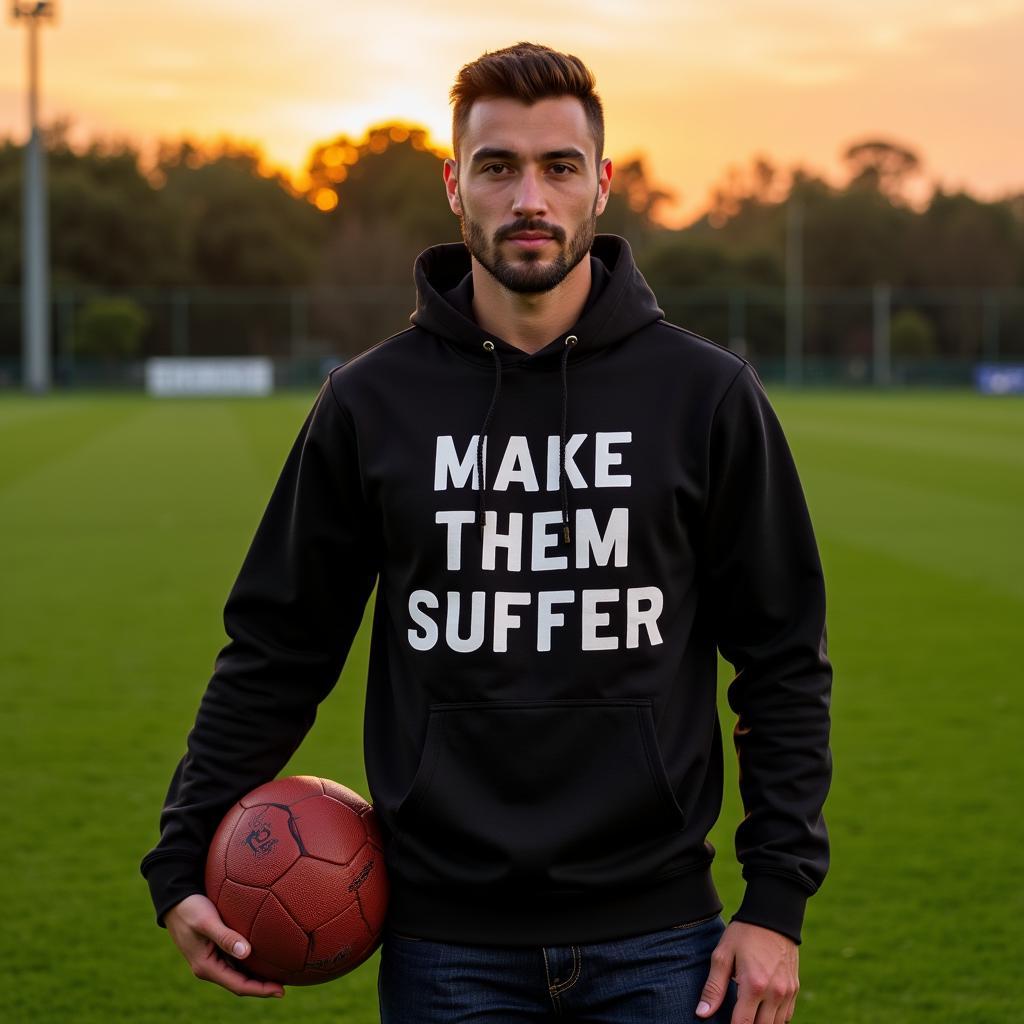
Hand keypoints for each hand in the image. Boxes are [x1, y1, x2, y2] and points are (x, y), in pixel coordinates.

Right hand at [164, 893, 284, 997]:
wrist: (174, 900)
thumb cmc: (190, 908)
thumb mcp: (207, 921)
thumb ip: (225, 937)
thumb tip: (247, 953)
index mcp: (206, 966)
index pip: (238, 985)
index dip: (260, 990)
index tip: (281, 990)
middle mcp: (209, 967)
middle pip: (240, 983)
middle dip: (261, 987)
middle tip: (285, 986)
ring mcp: (212, 959)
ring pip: (238, 974)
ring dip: (257, 976)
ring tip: (279, 974)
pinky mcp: (214, 949)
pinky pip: (235, 961)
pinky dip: (250, 963)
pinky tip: (264, 956)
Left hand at [696, 920, 798, 1022]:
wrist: (772, 916)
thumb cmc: (743, 934)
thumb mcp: (722, 956)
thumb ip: (713, 988)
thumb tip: (702, 1014)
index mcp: (754, 986)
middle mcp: (775, 993)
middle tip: (735, 1017)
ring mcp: (787, 992)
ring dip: (761, 1023)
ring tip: (747, 1014)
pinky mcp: (795, 988)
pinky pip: (786, 1016)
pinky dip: (774, 1018)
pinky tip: (761, 1010)